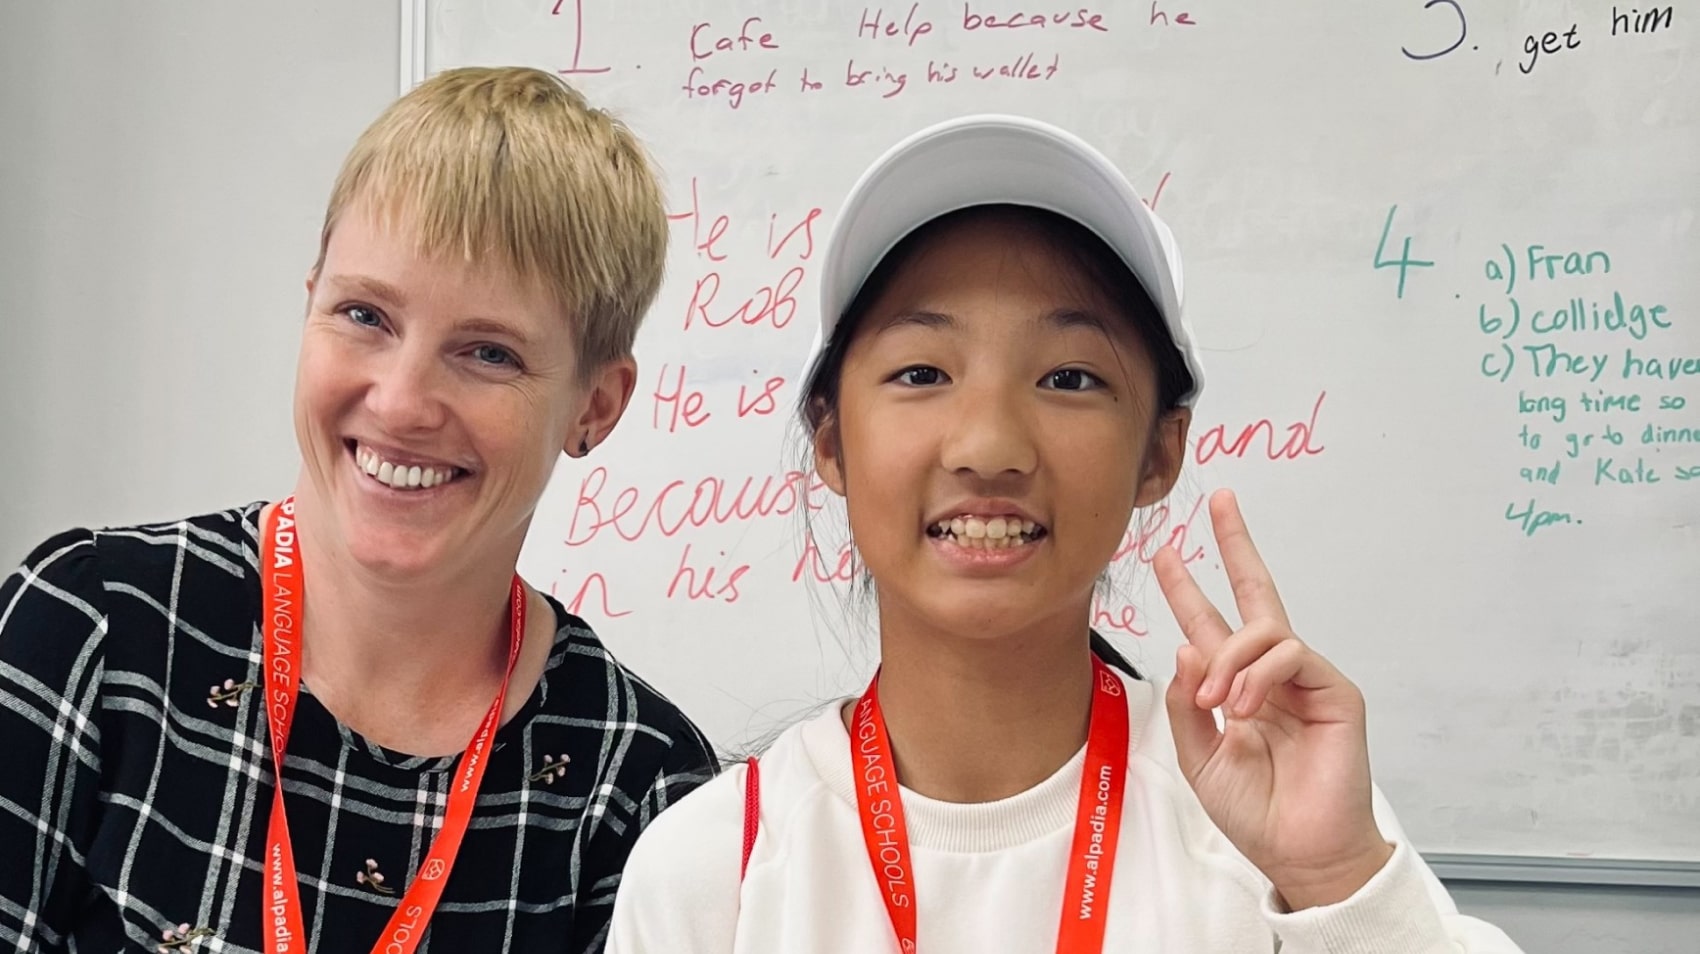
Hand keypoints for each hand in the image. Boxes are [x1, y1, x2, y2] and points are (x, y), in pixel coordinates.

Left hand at [1154, 489, 1392, 909]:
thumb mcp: (1199, 757)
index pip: (1211, 624)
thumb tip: (1186, 647)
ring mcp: (1305, 680)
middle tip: (1219, 502)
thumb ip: (1186, 704)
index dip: (1188, 587)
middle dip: (1237, 545)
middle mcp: (1270, 675)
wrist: (1298, 851)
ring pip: (1265, 629)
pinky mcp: (1335, 691)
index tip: (1167, 550)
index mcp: (1234, 686)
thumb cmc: (1255, 810)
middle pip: (1256, 595)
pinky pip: (1292, 654)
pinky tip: (1242, 706)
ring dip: (1230, 658)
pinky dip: (1258, 675)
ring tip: (1216, 702)